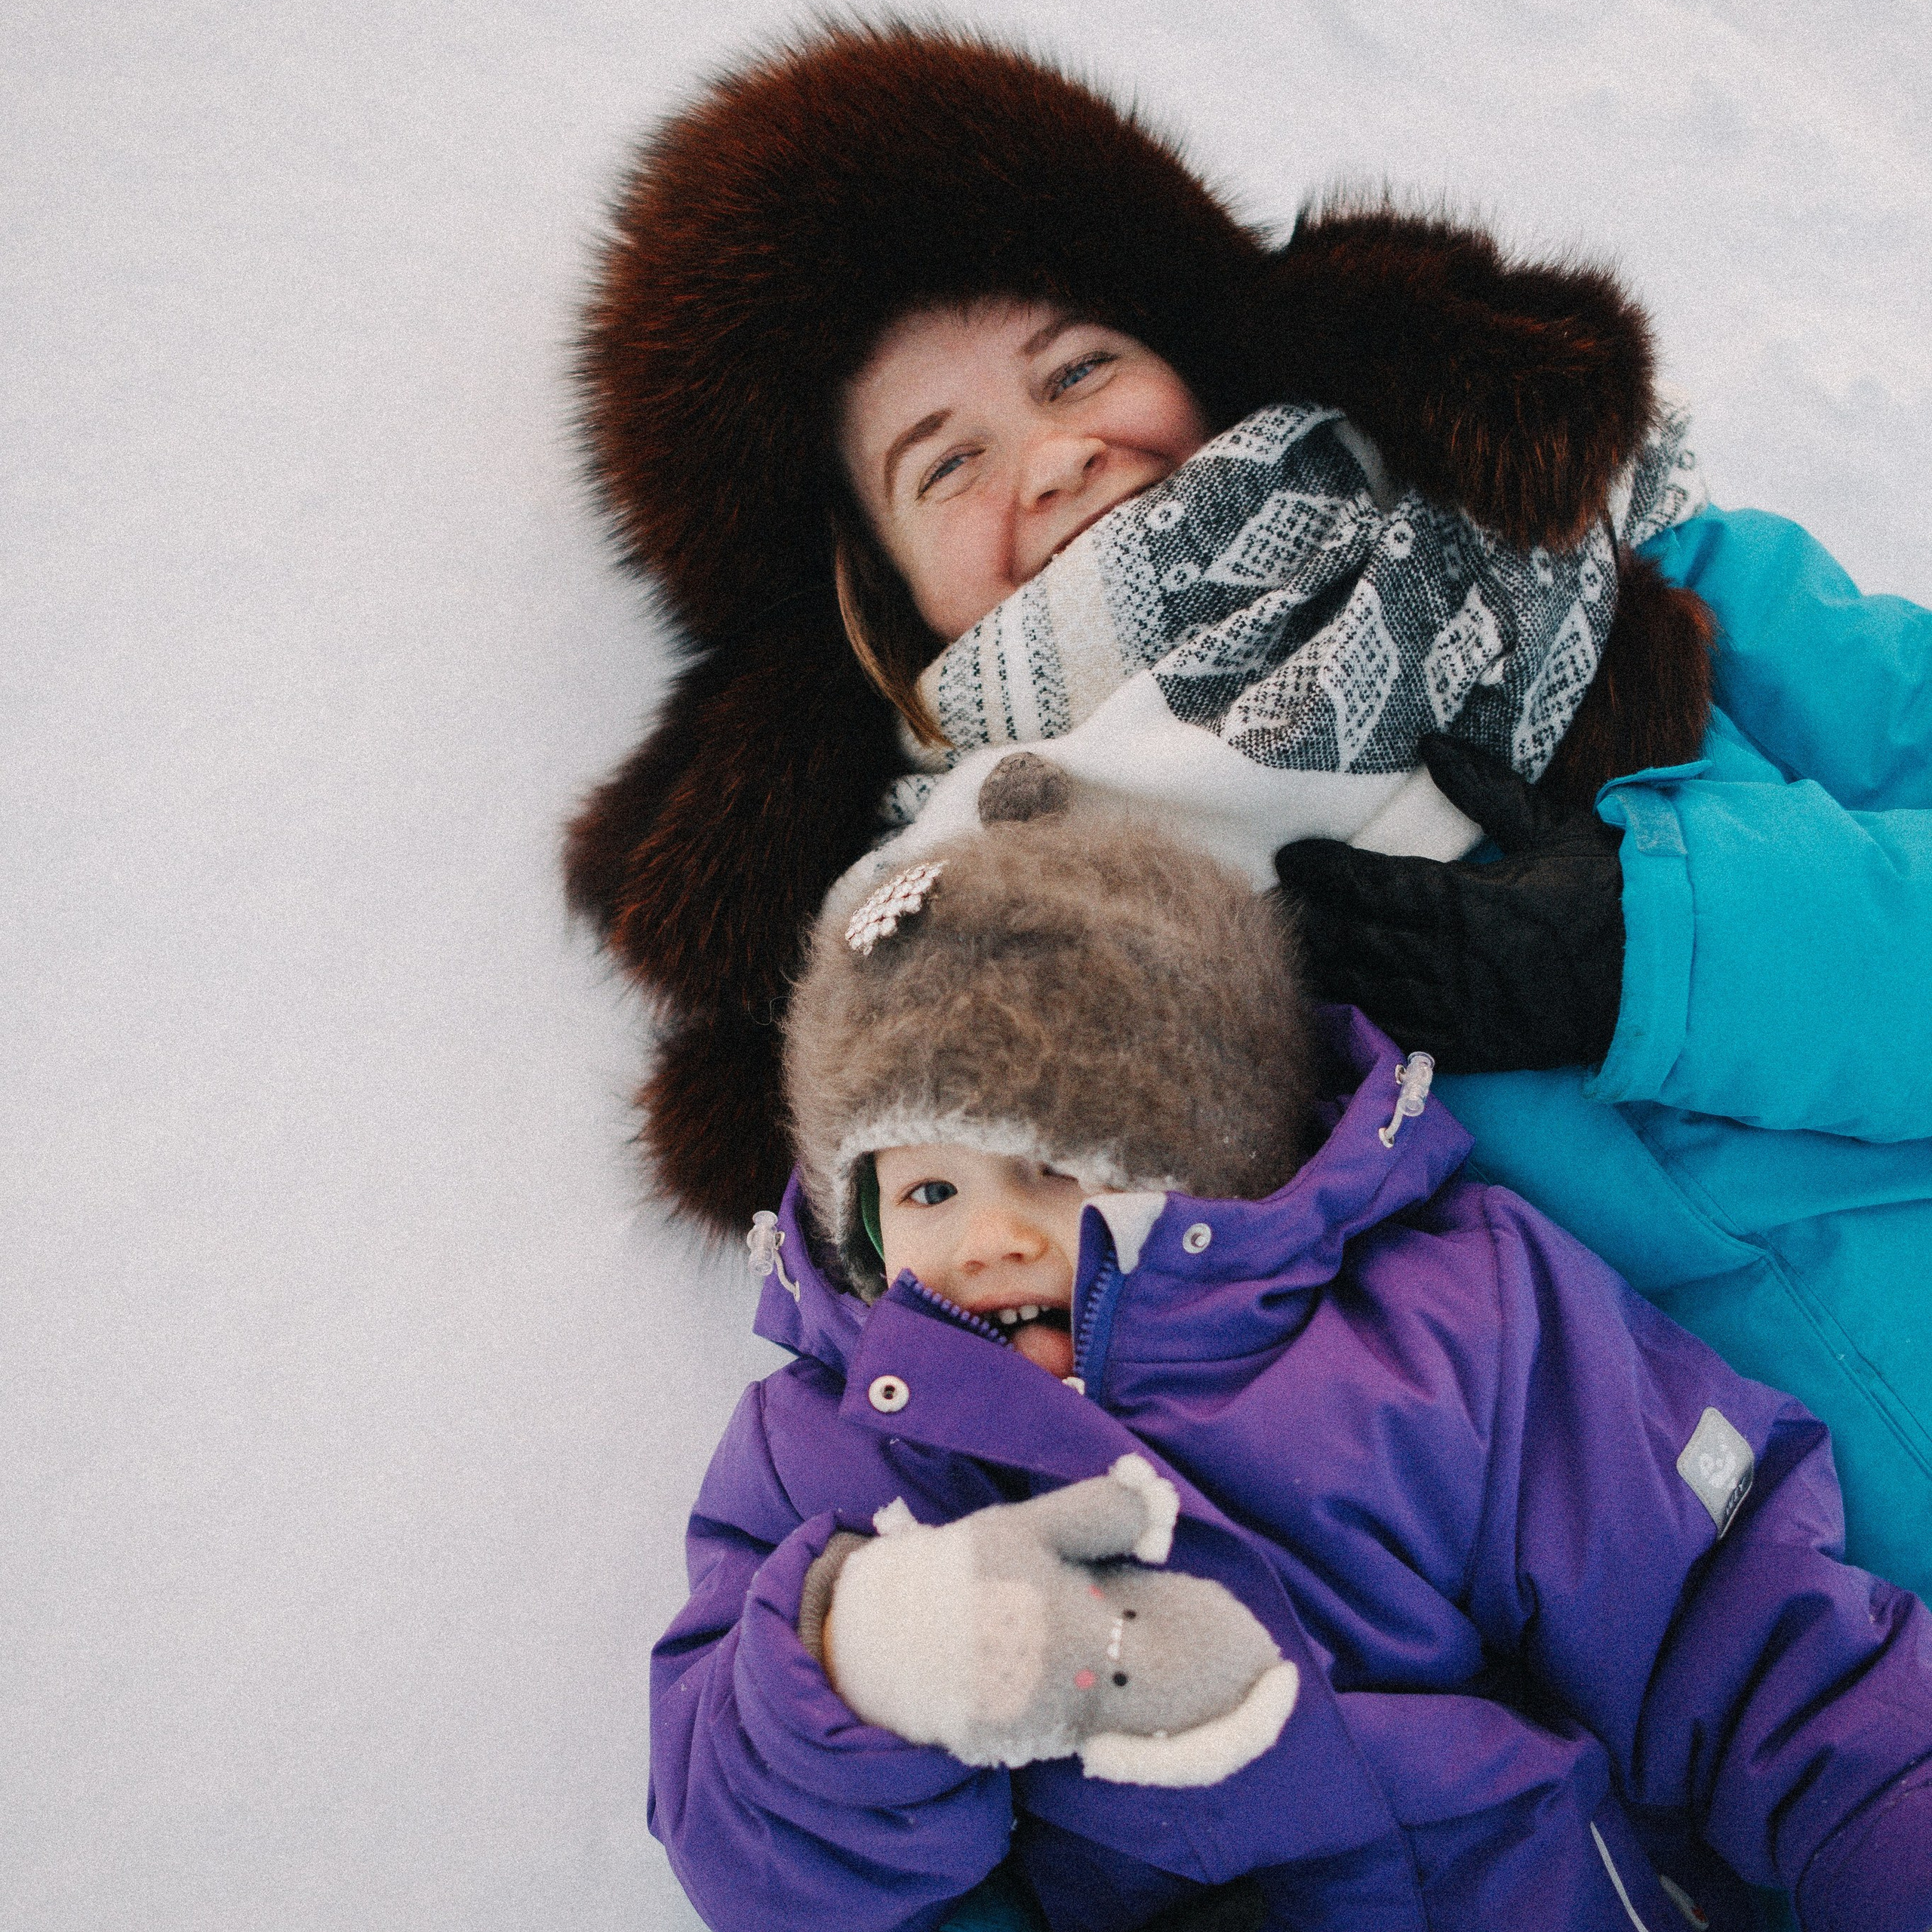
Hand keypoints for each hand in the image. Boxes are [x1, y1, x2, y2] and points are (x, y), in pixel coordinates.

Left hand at [1274, 737, 1624, 1072]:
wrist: (1662, 979)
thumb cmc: (1612, 895)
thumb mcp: (1554, 828)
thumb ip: (1488, 789)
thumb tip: (1434, 742)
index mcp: (1464, 901)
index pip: (1370, 883)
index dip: (1322, 872)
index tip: (1287, 858)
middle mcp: (1448, 959)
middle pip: (1352, 938)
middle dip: (1305, 919)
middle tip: (1259, 904)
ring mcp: (1455, 1009)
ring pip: (1364, 987)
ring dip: (1320, 967)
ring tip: (1279, 948)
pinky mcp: (1467, 1047)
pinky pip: (1395, 1033)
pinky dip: (1356, 1017)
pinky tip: (1325, 1004)